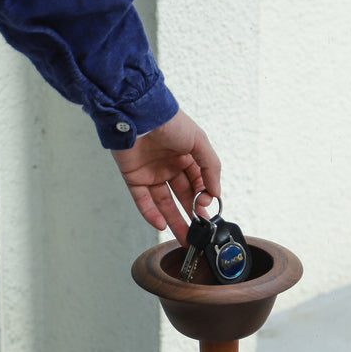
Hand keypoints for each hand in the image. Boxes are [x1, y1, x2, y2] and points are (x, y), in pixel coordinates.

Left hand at [110, 109, 221, 244]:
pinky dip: (151, 213)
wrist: (139, 113)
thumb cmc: (170, 122)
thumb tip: (216, 192)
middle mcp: (169, 166)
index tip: (205, 206)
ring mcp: (151, 173)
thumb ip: (211, 167)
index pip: (198, 183)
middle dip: (190, 215)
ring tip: (183, 238)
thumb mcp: (199, 141)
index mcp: (186, 157)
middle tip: (197, 233)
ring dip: (173, 220)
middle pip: (182, 196)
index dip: (202, 196)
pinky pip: (143, 200)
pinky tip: (161, 224)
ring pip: (164, 202)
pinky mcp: (134, 177)